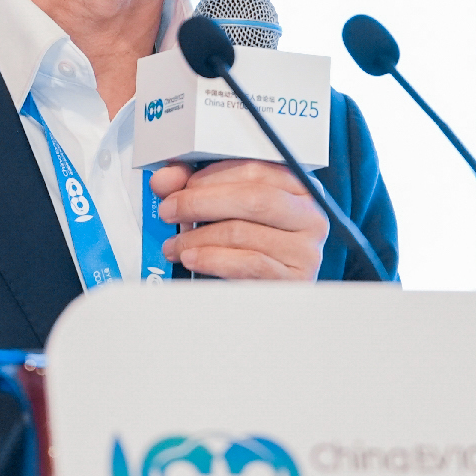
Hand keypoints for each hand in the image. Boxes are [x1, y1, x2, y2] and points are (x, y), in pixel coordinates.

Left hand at [151, 160, 327, 280]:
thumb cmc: (245, 249)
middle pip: (252, 199)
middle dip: (200, 202)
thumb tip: (166, 179)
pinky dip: (212, 259)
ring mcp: (305, 250)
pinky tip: (192, 259)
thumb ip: (197, 190)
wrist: (262, 304)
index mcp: (298, 189)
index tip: (177, 184)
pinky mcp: (294, 280)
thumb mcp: (224, 213)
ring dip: (197, 237)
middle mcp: (309, 217)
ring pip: (243, 232)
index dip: (210, 175)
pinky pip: (248, 263)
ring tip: (174, 244)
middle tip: (169, 210)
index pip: (255, 171)